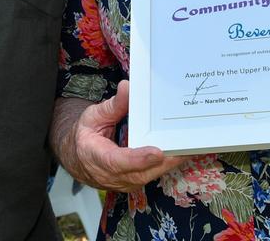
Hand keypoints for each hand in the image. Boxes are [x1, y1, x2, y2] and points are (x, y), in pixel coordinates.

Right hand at [60, 80, 187, 191]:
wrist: (79, 157)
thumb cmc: (86, 135)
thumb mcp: (93, 116)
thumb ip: (113, 105)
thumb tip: (128, 88)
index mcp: (96, 157)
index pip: (118, 162)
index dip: (138, 159)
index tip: (156, 152)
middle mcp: (111, 175)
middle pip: (141, 172)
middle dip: (165, 161)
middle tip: (185, 146)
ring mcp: (125, 181)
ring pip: (150, 175)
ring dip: (170, 162)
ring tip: (190, 146)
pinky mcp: (135, 181)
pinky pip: (153, 174)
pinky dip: (168, 163)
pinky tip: (183, 150)